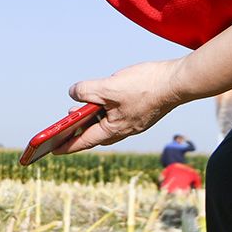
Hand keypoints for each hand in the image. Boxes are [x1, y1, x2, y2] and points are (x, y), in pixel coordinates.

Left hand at [61, 59, 185, 153]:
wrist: (178, 81)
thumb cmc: (145, 86)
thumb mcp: (107, 87)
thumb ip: (85, 91)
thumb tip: (74, 94)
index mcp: (114, 129)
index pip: (84, 141)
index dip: (66, 145)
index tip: (53, 150)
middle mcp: (125, 130)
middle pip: (96, 133)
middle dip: (79, 129)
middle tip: (64, 125)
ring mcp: (135, 122)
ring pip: (108, 123)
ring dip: (93, 117)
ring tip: (81, 107)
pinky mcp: (142, 112)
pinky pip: (119, 114)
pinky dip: (106, 109)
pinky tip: (105, 97)